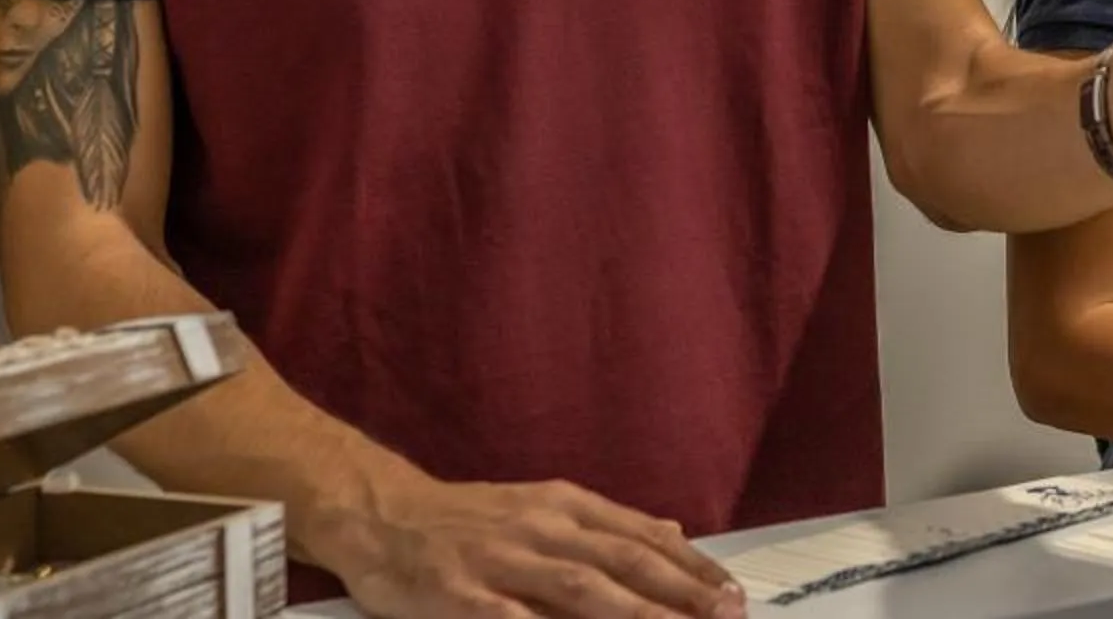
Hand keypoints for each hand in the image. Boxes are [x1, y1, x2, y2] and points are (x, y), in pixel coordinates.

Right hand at [312, 473, 744, 618]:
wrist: (381, 514)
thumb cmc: (468, 519)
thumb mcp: (544, 506)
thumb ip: (606, 525)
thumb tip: (671, 533)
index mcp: (566, 505)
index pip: (643, 536)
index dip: (691, 566)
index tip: (731, 592)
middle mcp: (542, 527)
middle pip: (622, 562)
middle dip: (680, 592)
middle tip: (726, 614)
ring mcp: (502, 561)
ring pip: (580, 588)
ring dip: (633, 612)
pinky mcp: (461, 594)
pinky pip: (511, 618)